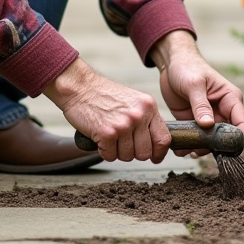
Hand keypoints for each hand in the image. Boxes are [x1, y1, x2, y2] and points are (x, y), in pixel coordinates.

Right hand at [43, 58, 170, 162]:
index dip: (159, 153)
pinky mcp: (107, 133)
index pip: (164, 139)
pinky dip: (103, 151)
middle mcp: (139, 116)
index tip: (154, 157)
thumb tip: (155, 143)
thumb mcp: (133, 101)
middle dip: (132, 152)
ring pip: (127, 157)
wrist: (79, 86)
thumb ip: (145, 119)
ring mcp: (123, 125)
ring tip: (109, 135)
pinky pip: (110, 156)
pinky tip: (99, 136)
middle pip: (145, 153)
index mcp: (148, 106)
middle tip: (121, 142)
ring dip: (116, 151)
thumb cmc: (103, 95)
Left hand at [151, 31, 243, 153]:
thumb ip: (201, 105)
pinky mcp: (195, 123)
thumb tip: (208, 125)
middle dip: (215, 147)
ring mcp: (209, 119)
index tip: (223, 147)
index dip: (237, 138)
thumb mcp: (194, 84)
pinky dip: (189, 145)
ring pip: (211, 142)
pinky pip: (196, 139)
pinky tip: (179, 148)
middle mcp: (223, 111)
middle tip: (197, 149)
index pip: (242, 124)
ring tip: (185, 148)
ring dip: (200, 148)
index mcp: (230, 99)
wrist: (172, 63)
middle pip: (226, 138)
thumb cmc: (187, 67)